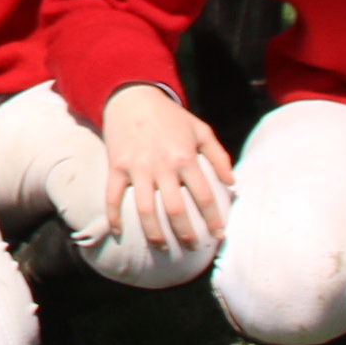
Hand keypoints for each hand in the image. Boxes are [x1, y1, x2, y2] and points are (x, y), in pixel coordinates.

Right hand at [99, 83, 232, 250]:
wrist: (133, 97)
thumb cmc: (170, 116)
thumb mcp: (200, 130)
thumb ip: (219, 156)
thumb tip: (232, 183)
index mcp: (185, 157)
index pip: (204, 197)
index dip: (213, 220)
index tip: (219, 235)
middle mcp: (162, 165)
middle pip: (176, 210)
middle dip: (186, 234)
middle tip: (192, 247)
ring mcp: (137, 167)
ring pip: (145, 209)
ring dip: (155, 234)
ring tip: (163, 247)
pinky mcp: (117, 166)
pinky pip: (113, 197)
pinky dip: (115, 218)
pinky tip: (119, 234)